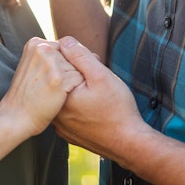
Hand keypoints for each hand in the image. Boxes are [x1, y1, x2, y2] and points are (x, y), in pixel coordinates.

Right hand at [0, 37, 84, 136]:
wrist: (15, 116)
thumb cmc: (25, 94)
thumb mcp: (30, 65)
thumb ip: (46, 55)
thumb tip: (71, 48)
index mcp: (35, 43)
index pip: (63, 48)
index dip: (62, 65)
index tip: (51, 77)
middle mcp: (43, 48)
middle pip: (71, 56)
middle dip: (68, 71)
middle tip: (52, 85)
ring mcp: (51, 62)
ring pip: (77, 67)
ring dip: (71, 81)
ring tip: (55, 91)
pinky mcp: (60, 78)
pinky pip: (79, 78)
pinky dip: (75, 89)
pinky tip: (60, 96)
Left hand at [54, 36, 144, 157]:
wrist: (129, 143)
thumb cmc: (118, 110)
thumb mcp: (101, 76)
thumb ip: (81, 56)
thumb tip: (65, 41)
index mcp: (60, 96)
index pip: (59, 65)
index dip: (79, 59)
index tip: (94, 66)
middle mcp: (55, 113)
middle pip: (61, 81)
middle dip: (78, 74)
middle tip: (99, 79)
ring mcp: (61, 125)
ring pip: (65, 96)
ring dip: (78, 89)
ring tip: (99, 94)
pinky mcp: (69, 133)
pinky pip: (69, 111)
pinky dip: (79, 105)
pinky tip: (95, 107)